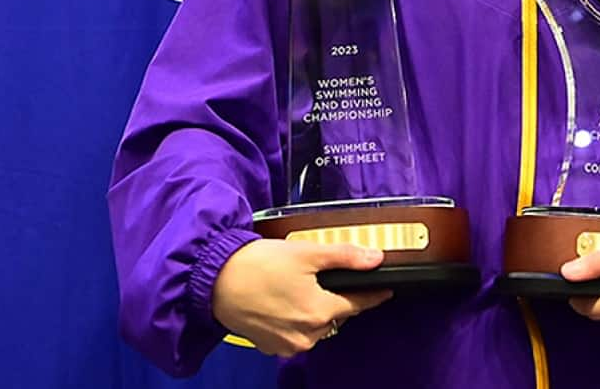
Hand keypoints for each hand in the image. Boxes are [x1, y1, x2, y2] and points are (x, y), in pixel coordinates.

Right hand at [211, 239, 391, 356]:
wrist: (214, 280)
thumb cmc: (258, 265)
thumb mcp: (308, 253)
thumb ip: (346, 257)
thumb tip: (376, 259)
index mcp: (319, 313)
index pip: (358, 304)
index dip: (372, 294)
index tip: (385, 290)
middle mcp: (306, 336)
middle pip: (335, 314)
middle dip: (335, 296)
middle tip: (321, 275)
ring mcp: (287, 344)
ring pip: (316, 325)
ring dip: (314, 308)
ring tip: (298, 285)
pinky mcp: (270, 346)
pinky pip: (295, 332)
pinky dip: (295, 318)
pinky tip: (284, 299)